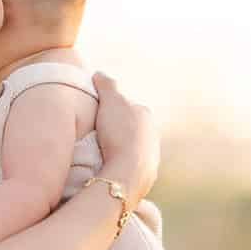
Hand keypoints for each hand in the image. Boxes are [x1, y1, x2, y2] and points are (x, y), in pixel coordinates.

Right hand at [91, 72, 159, 206]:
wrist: (128, 172)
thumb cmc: (119, 134)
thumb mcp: (110, 101)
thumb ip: (106, 85)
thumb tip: (100, 74)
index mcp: (145, 114)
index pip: (126, 106)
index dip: (109, 109)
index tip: (96, 116)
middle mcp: (154, 134)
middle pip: (130, 128)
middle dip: (117, 130)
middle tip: (97, 135)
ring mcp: (152, 156)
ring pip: (133, 147)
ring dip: (120, 149)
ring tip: (103, 154)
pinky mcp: (148, 176)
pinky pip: (131, 165)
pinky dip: (122, 164)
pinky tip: (111, 167)